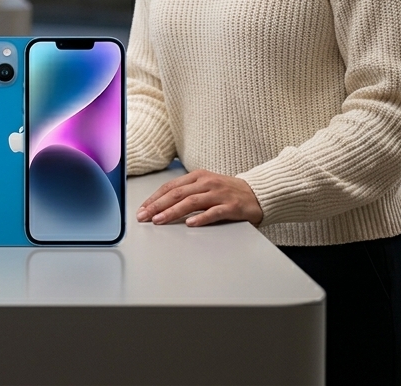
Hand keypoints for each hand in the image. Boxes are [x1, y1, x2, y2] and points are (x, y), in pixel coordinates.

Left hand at [136, 169, 262, 226]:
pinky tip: (190, 224)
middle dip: (157, 205)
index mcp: (198, 176)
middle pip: (177, 193)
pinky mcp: (232, 206)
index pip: (171, 186)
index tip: (142, 208)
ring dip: (172, 212)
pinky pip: (214, 212)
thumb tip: (161, 204)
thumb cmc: (227, 191)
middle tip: (144, 216)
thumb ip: (187, 192)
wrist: (258, 193)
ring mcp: (219, 194)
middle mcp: (207, 183)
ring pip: (191, 202)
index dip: (155, 198)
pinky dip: (201, 218)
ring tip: (159, 221)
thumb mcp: (205, 186)